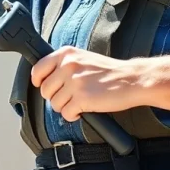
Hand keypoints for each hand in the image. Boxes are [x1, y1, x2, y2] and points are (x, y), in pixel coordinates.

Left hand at [31, 46, 146, 122]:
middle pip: (45, 90)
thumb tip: (44, 78)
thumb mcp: (83, 58)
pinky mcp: (82, 98)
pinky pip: (66, 114)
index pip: (38, 69)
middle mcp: (68, 66)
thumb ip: (64, 64)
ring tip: (79, 102)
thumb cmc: (109, 71)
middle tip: (69, 97)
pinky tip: (83, 110)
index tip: (42, 86)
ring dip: (65, 107)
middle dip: (55, 97)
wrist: (131, 79)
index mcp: (66, 54)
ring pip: (54, 104)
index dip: (38, 81)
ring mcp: (75, 82)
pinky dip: (73, 116)